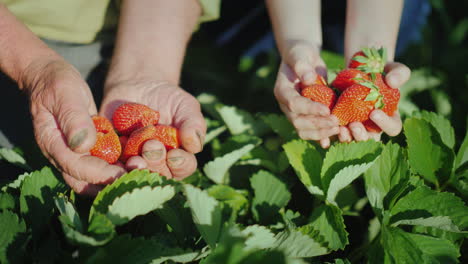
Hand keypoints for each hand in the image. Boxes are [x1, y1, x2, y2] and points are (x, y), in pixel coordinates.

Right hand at [22, 59, 124, 194]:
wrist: (51, 78)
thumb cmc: (57, 84)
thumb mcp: (66, 95)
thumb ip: (74, 119)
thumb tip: (83, 145)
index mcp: (53, 144)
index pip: (76, 168)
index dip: (100, 174)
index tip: (123, 175)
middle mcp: (63, 155)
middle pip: (85, 182)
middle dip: (110, 184)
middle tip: (136, 178)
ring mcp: (74, 154)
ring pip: (94, 179)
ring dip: (115, 180)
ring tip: (140, 175)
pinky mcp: (86, 150)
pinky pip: (102, 166)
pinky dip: (117, 169)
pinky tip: (137, 165)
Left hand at [100, 79, 205, 179]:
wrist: (138, 87)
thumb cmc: (168, 98)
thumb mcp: (185, 105)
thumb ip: (193, 123)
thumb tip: (195, 145)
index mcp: (179, 156)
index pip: (184, 167)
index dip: (181, 165)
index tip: (174, 154)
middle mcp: (158, 164)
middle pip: (159, 175)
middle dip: (156, 164)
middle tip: (151, 145)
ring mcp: (134, 162)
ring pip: (135, 175)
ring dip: (134, 169)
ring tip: (133, 158)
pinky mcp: (113, 156)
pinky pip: (111, 165)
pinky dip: (111, 163)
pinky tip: (115, 153)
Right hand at [273, 41, 338, 147]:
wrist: (303, 59)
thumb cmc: (300, 54)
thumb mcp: (300, 54)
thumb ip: (302, 65)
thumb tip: (308, 79)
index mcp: (282, 91)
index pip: (293, 104)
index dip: (310, 109)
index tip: (327, 110)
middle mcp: (286, 105)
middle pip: (298, 121)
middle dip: (317, 124)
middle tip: (336, 122)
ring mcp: (295, 113)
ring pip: (303, 130)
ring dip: (320, 133)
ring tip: (337, 129)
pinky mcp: (305, 116)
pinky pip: (310, 131)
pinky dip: (320, 137)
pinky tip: (330, 141)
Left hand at [337, 62, 410, 141]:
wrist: (358, 69)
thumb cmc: (380, 71)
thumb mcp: (393, 68)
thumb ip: (399, 73)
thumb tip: (393, 83)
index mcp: (390, 116)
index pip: (393, 128)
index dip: (385, 124)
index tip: (374, 113)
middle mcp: (374, 126)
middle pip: (371, 139)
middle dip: (362, 135)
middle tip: (354, 125)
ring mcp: (357, 126)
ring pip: (354, 139)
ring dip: (347, 137)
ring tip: (341, 129)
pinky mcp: (342, 123)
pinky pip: (339, 133)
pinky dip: (335, 133)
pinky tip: (330, 126)